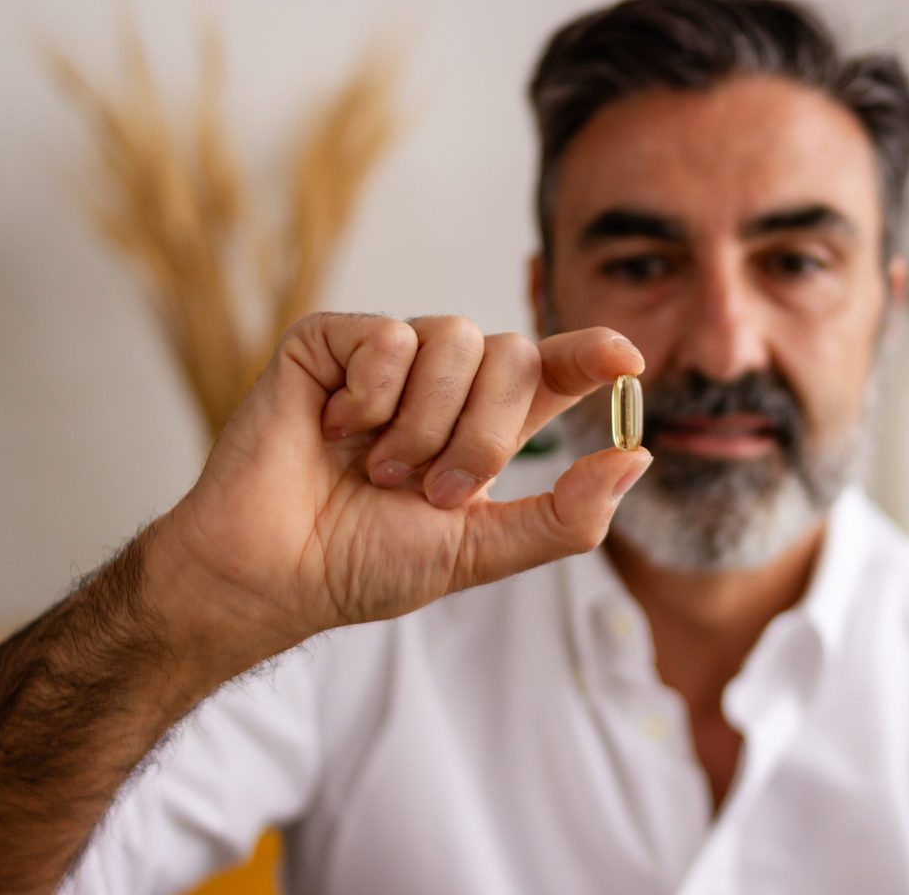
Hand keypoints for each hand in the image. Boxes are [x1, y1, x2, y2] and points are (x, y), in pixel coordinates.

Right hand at [153, 312, 651, 664]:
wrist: (270, 573)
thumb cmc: (362, 564)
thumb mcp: (481, 549)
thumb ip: (565, 514)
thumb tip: (637, 457)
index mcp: (482, 424)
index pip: (551, 370)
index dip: (591, 354)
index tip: (627, 360)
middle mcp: (441, 383)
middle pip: (512, 353)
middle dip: (482, 435)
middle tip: (428, 490)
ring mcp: (384, 357)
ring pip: (455, 338)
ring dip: (423, 423)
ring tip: (377, 469)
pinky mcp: (329, 341)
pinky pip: (388, 335)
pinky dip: (371, 396)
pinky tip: (333, 431)